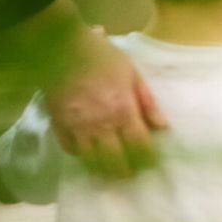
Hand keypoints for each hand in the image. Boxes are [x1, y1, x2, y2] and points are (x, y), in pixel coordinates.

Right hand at [40, 14, 166, 179]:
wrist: (63, 48)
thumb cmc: (102, 56)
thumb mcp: (132, 73)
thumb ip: (147, 101)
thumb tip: (162, 126)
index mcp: (123, 111)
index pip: (140, 147)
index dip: (147, 159)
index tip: (151, 163)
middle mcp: (101, 125)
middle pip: (116, 161)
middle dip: (126, 171)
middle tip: (130, 173)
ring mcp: (78, 128)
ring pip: (92, 161)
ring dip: (103, 169)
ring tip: (110, 170)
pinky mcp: (59, 125)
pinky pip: (70, 149)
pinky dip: (79, 154)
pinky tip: (86, 152)